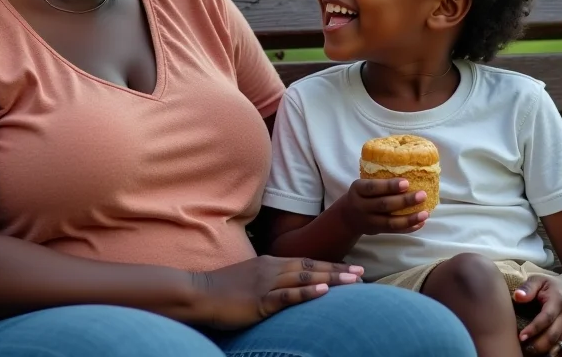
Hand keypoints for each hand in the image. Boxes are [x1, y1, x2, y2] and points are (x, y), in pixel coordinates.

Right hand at [192, 255, 362, 328]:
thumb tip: (287, 286)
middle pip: (311, 267)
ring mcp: (266, 283)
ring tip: (353, 281)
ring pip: (305, 278)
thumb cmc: (223, 290)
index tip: (351, 269)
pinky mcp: (259, 300)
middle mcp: (272, 268)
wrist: (199, 293)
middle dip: (338, 270)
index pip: (306, 262)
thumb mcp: (250, 279)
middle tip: (362, 273)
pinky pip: (287, 295)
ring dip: (331, 278)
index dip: (330, 265)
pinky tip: (323, 292)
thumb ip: (269, 281)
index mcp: (270, 263)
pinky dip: (307, 292)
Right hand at [343, 178, 428, 235]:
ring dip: (410, 218)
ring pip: (390, 222)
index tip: (406, 182)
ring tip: (425, 213)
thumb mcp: (361, 185)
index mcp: (358, 189)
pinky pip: (394, 231)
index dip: (389, 186)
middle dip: (405, 200)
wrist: (347, 217)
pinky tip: (420, 223)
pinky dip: (409, 227)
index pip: (373, 187)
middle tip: (422, 195)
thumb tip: (407, 172)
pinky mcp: (377, 231)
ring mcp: (369, 221)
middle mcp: (362, 206)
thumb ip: (378, 182)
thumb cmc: (360, 194)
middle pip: (384, 205)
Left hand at [514, 275, 561, 354]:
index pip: (546, 318)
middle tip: (523, 348)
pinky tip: (543, 354)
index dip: (534, 328)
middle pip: (554, 335)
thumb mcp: (537, 279)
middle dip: (538, 344)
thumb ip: (528, 288)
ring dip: (546, 350)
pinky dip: (555, 351)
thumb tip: (517, 297)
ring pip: (560, 343)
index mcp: (557, 302)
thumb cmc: (549, 284)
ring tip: (530, 352)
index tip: (521, 336)